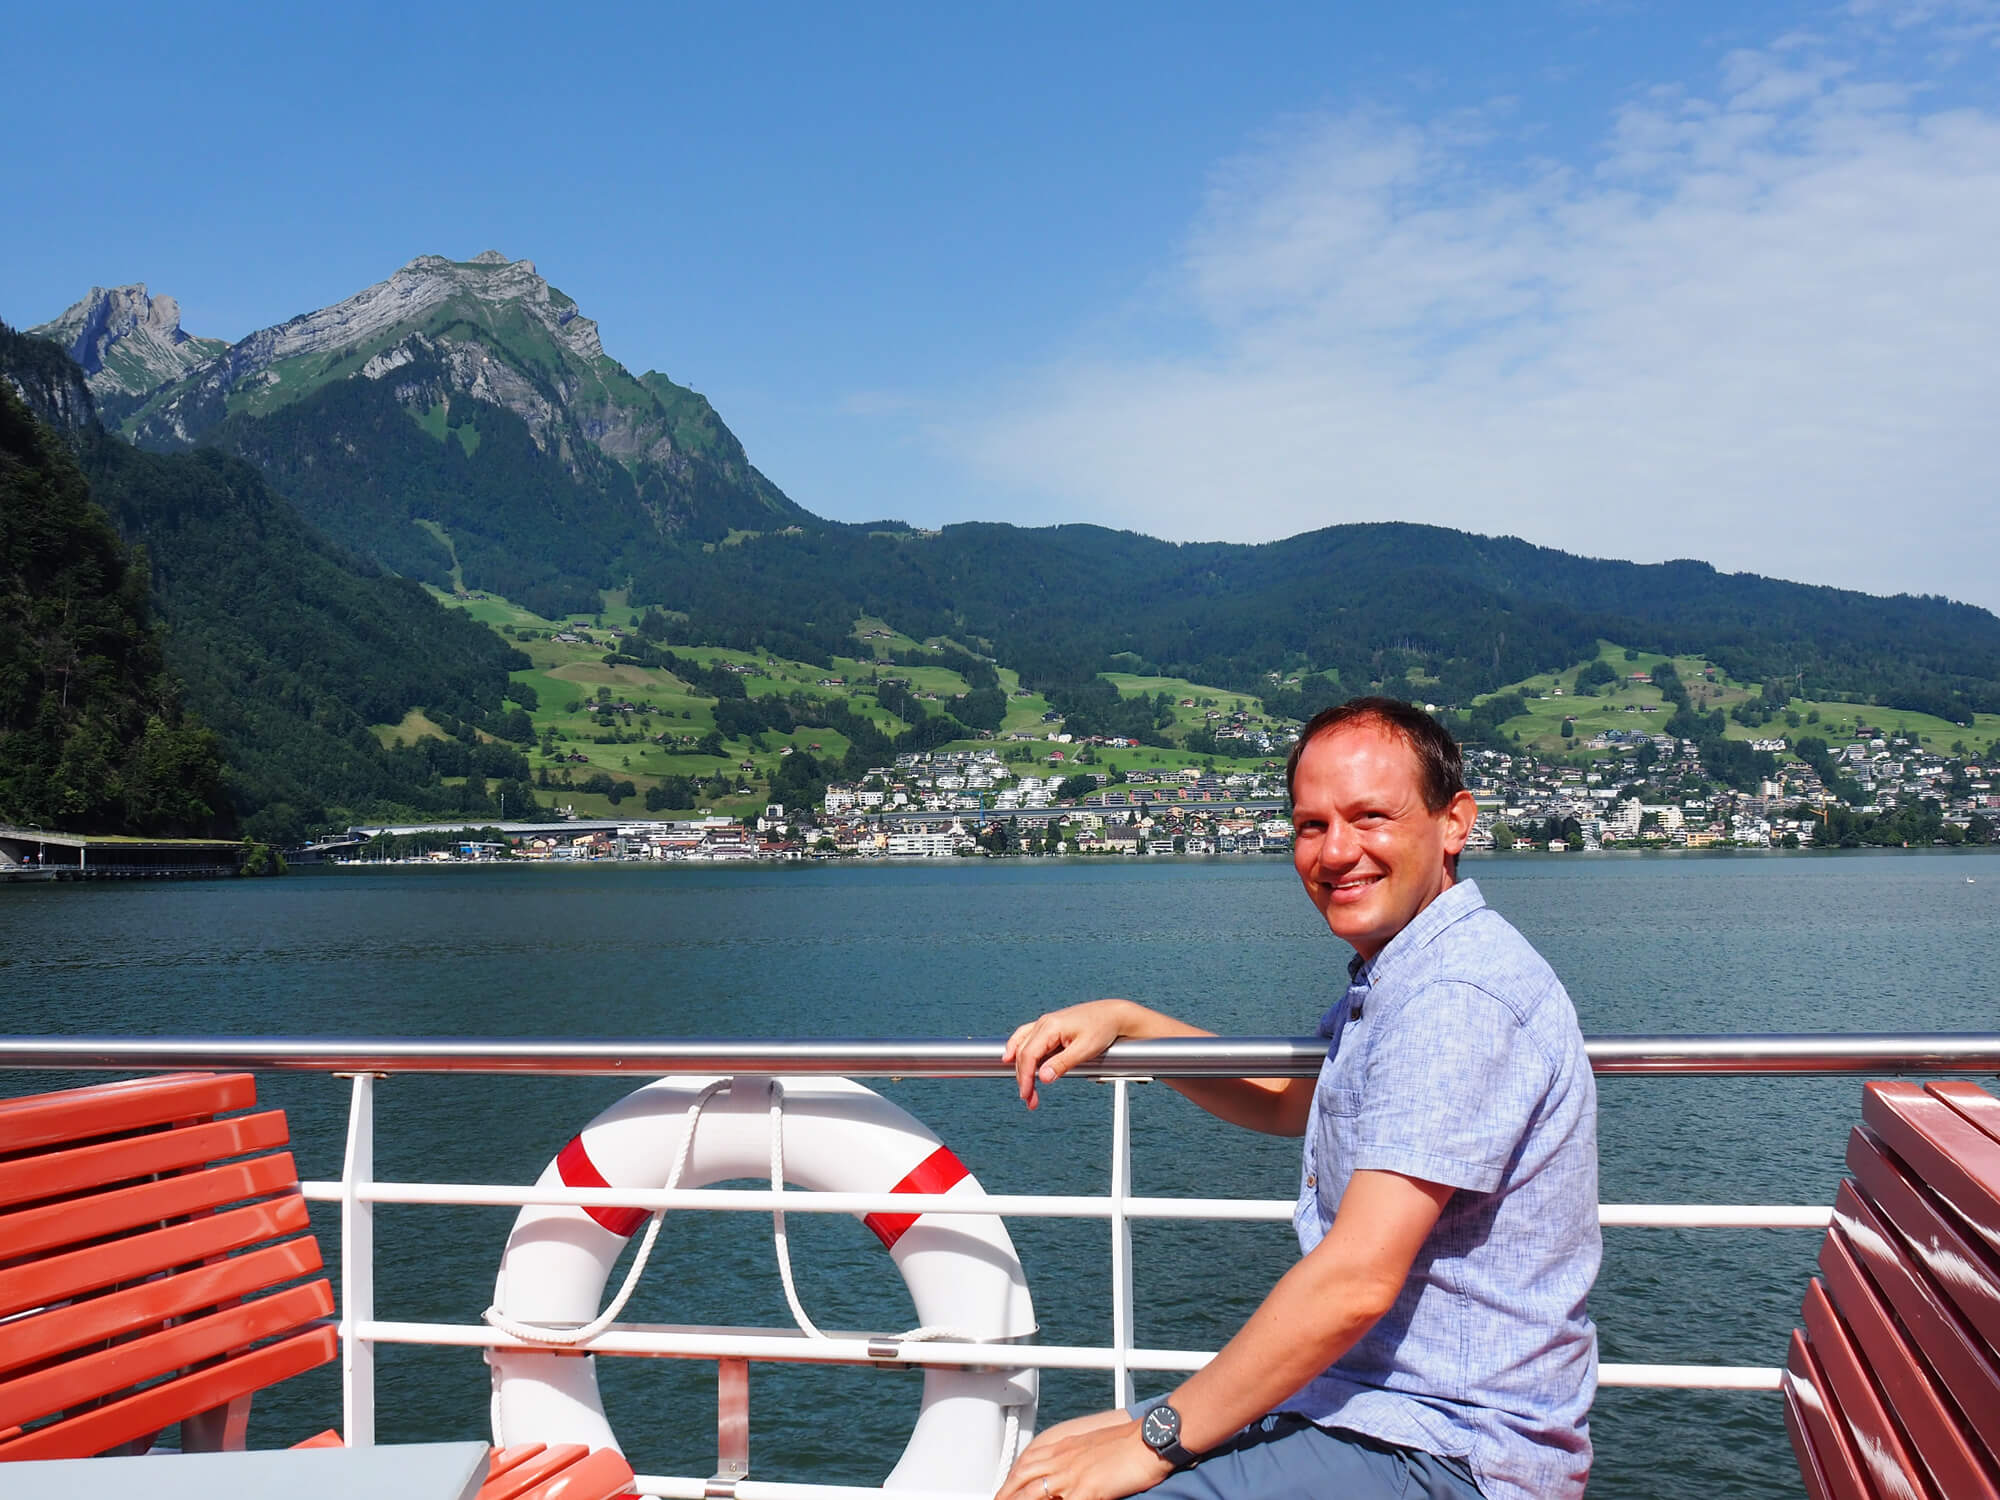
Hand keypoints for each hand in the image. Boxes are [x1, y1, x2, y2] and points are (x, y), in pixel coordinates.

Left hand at [997, 1412, 1170, 1499]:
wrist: (1149, 1438)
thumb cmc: (1129, 1442)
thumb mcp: (1094, 1445)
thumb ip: (1076, 1457)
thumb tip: (1069, 1471)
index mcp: (1065, 1447)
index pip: (1028, 1461)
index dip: (1012, 1477)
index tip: (1005, 1488)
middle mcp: (1064, 1459)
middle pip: (1024, 1478)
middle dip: (1007, 1493)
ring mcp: (1074, 1475)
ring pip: (1034, 1493)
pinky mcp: (1089, 1490)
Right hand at [1002, 1001, 1134, 1109]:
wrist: (1113, 1014)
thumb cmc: (1102, 1028)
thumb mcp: (1085, 1050)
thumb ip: (1062, 1064)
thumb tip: (1043, 1078)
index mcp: (1050, 1026)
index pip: (1028, 1055)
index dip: (1025, 1077)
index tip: (1026, 1094)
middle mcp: (1044, 1023)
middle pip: (1022, 1053)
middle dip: (1023, 1078)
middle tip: (1029, 1099)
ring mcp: (1045, 1024)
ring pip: (1022, 1046)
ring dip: (1020, 1068)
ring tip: (1024, 1087)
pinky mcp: (1049, 1027)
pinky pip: (1026, 1038)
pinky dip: (1018, 1051)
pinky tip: (1013, 1058)